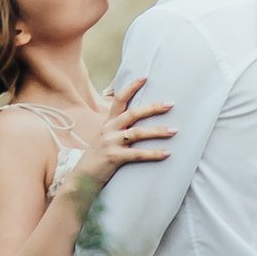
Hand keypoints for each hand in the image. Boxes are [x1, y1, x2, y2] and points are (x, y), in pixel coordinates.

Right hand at [73, 74, 172, 192]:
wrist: (82, 177)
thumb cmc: (99, 157)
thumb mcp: (106, 137)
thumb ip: (119, 128)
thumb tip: (139, 120)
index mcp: (108, 122)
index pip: (119, 99)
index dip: (132, 87)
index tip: (145, 77)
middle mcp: (109, 129)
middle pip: (133, 113)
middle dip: (153, 108)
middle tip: (170, 104)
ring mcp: (111, 143)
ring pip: (138, 133)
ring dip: (158, 131)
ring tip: (174, 130)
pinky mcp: (114, 157)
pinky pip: (137, 154)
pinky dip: (153, 153)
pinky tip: (166, 153)